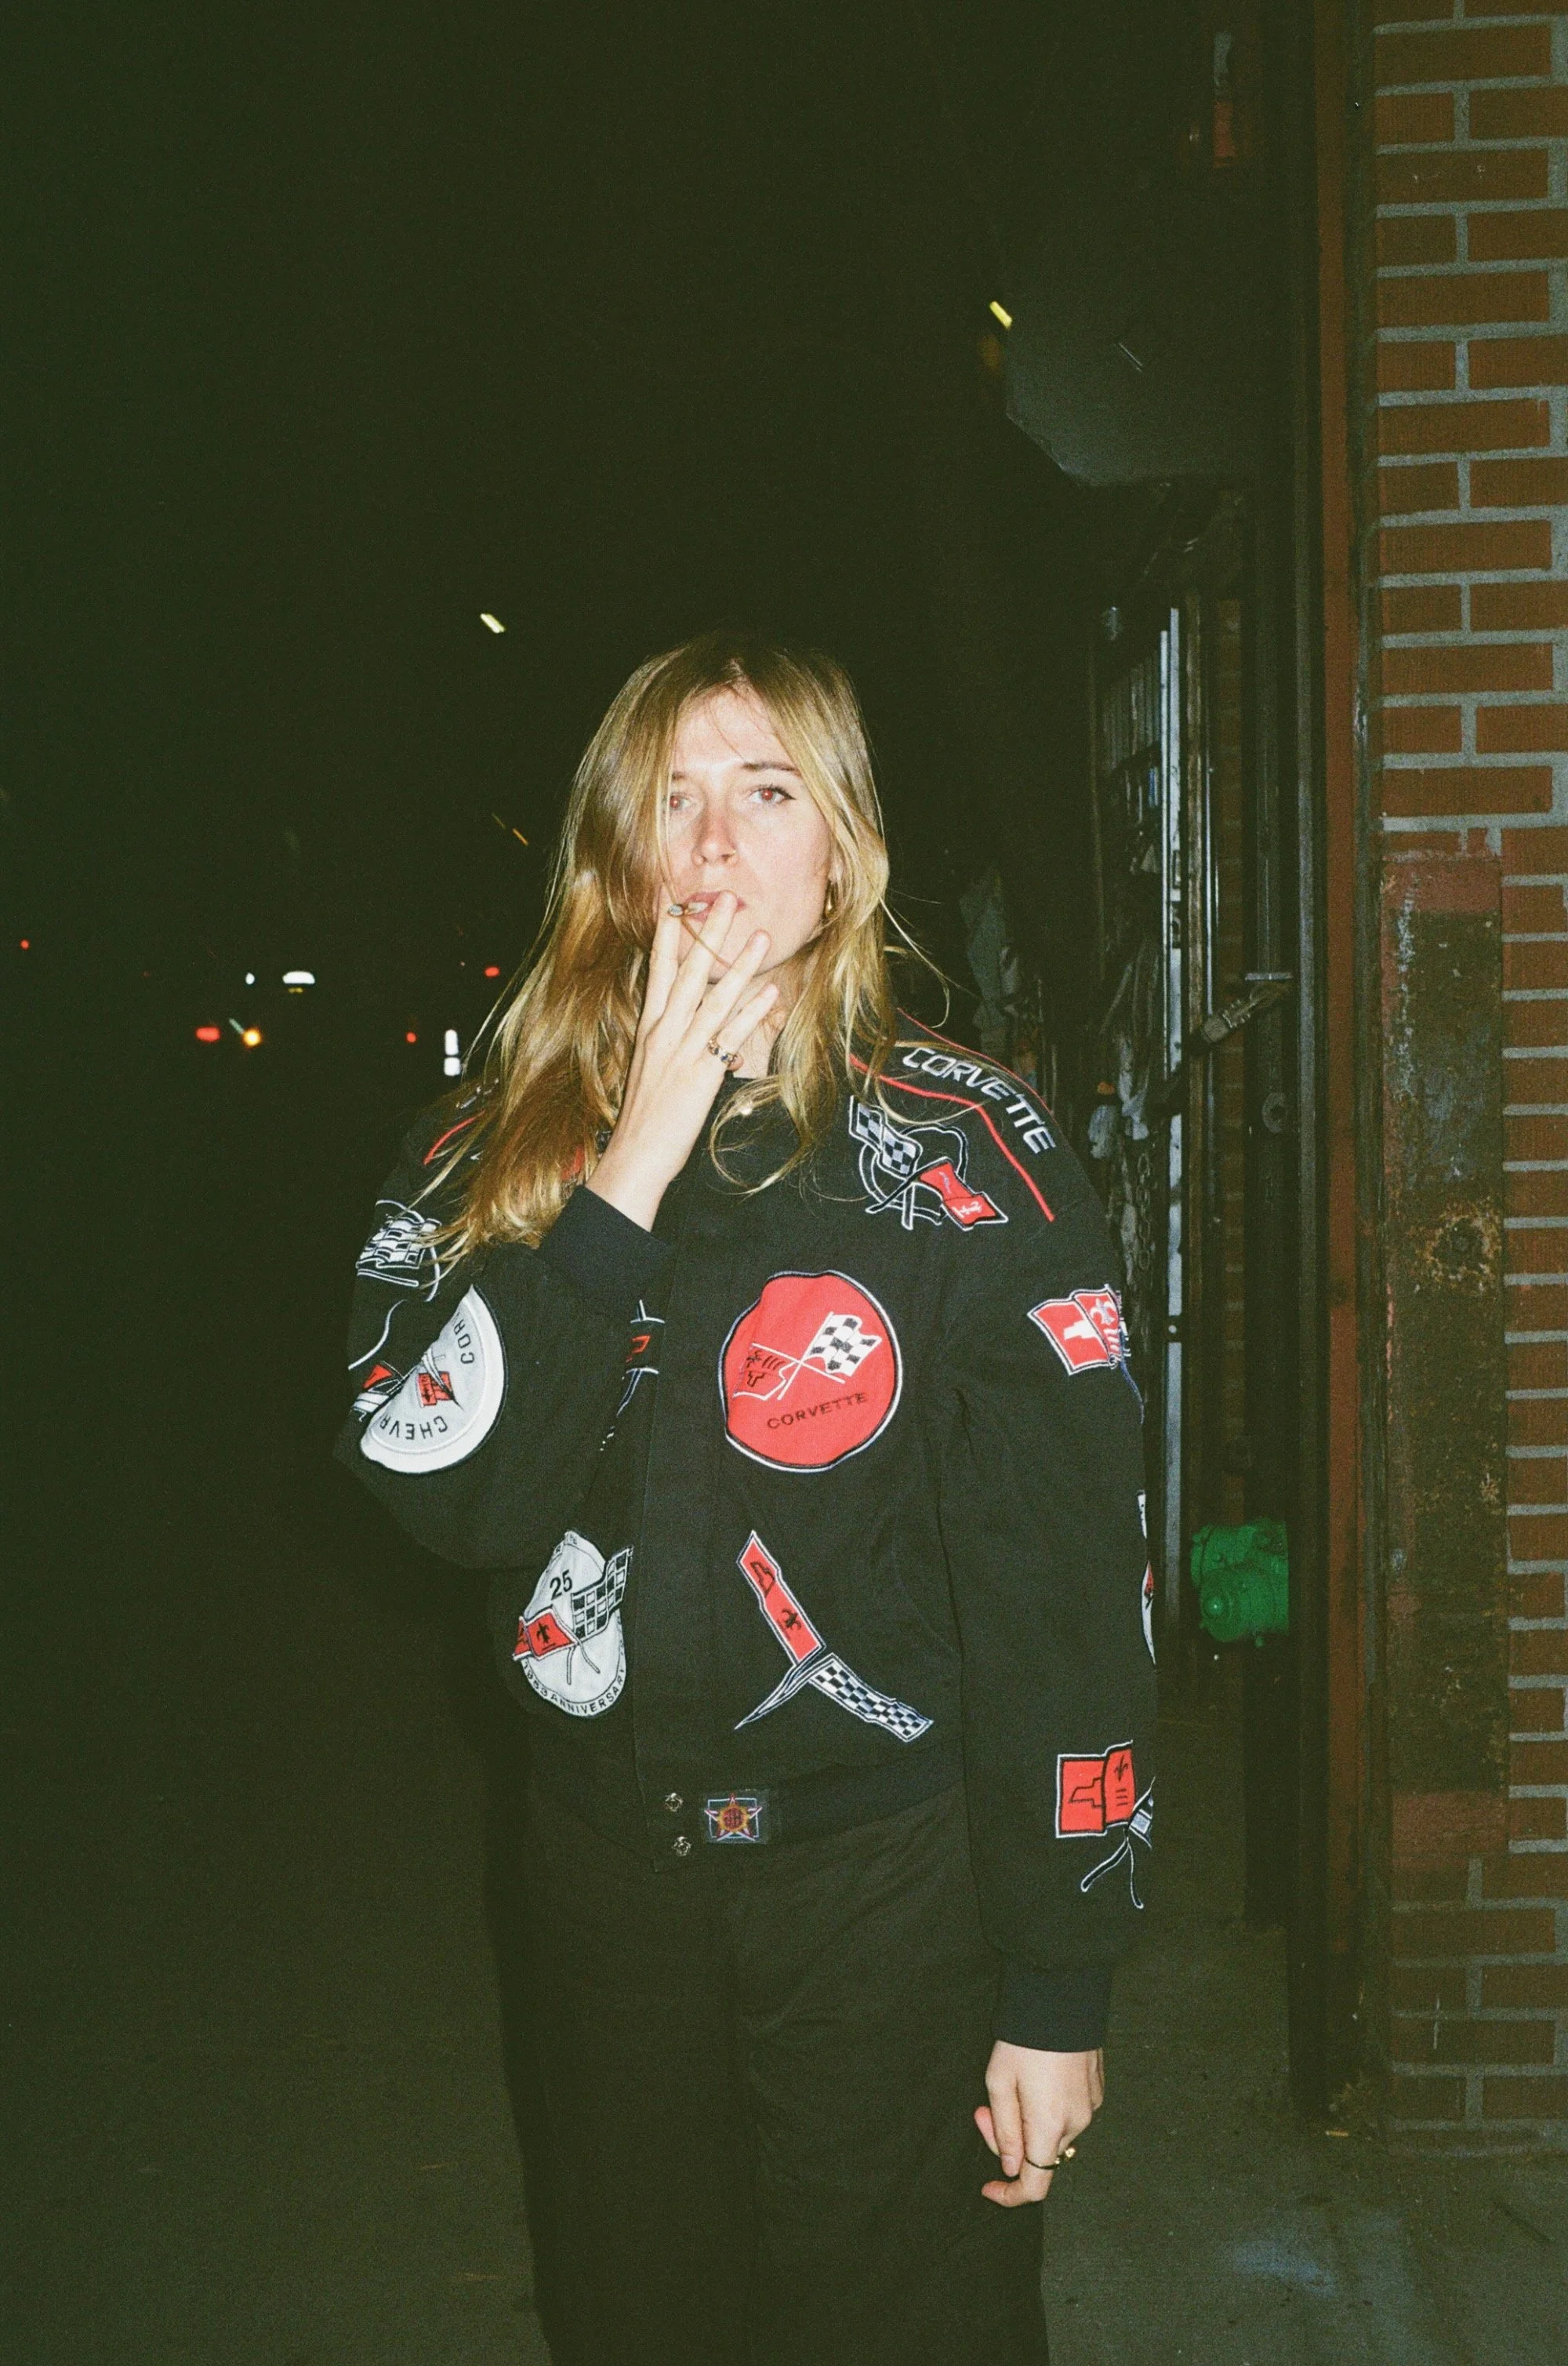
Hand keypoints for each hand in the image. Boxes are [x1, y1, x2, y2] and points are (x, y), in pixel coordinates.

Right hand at [586, 891, 778, 1231]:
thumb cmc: (644, 1118)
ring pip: (713, 998)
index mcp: (649, 1029)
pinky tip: (769, 991)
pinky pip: (730, 1036)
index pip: (657, 973)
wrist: (635, 1156)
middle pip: (687, 973)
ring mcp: (682, 1051)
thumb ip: (666, 1041)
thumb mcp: (649, 1068)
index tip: (677, 907)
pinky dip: (751, 1011)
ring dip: (738, 964)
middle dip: (708, 934)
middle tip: (725, 899)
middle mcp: (663, 1033)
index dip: (667, 938)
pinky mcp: (701, 1074)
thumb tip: (681, 1024)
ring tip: (759, 936)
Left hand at [975, 2042, 1102, 2207]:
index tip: (989, 2187)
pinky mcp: (1096, 2090)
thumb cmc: (1024, 2039)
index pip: (1035, 2185)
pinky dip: (1048, 2107)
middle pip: (1040, 2154)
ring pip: (1053, 2133)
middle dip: (1010, 2140)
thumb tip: (1010, 2166)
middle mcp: (1076, 2123)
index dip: (1010, 2195)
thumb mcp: (999, 2082)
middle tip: (983, 2109)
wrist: (1062, 1997)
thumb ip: (1004, 2130)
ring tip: (1012, 2083)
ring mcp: (1091, 2106)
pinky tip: (1037, 2077)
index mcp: (1049, 2126)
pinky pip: (1068, 2113)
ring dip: (1029, 2121)